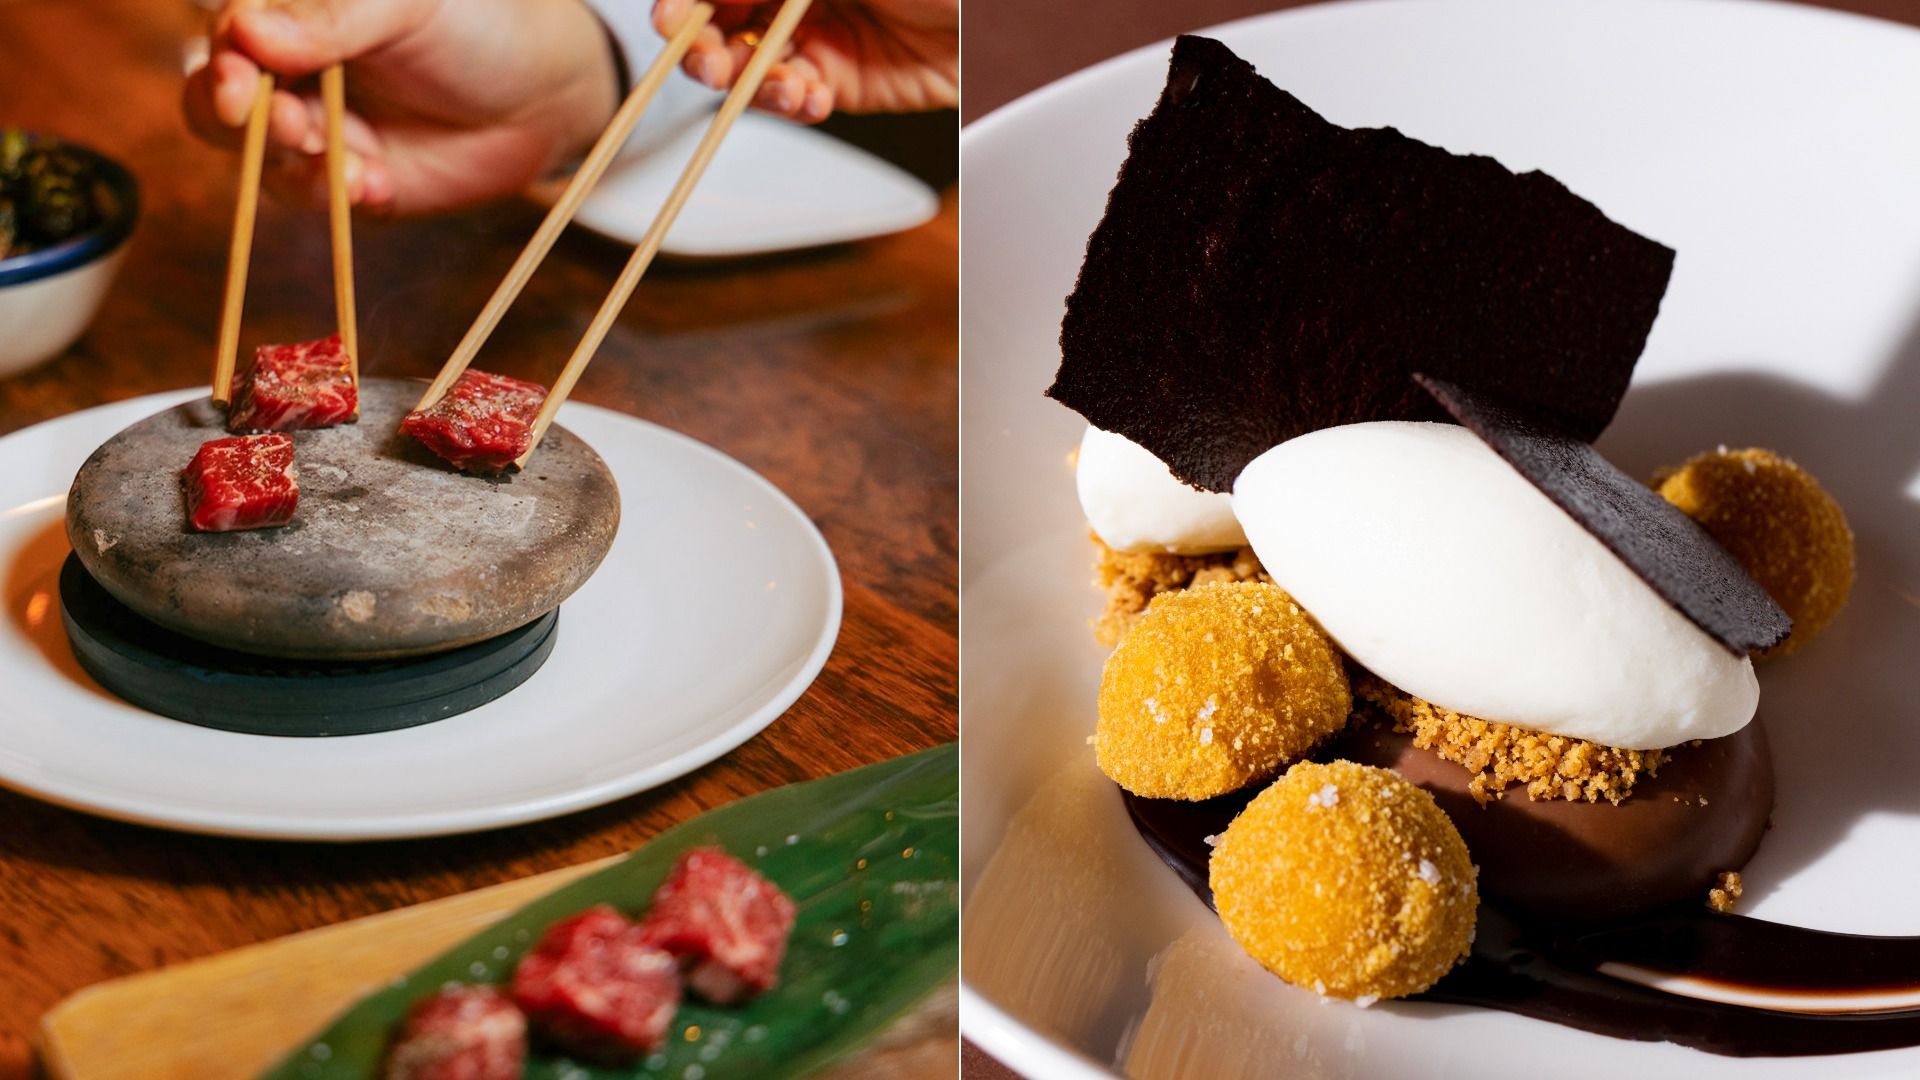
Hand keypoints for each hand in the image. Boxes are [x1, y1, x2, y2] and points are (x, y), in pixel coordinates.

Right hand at [183, 0, 619, 215]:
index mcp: (293, 18)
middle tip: (283, 121)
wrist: (547, 93)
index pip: (230, 39)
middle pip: (220, 105)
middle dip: (243, 119)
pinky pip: (319, 199)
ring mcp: (319, 135)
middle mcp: (292, 76)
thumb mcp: (408, 4)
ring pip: (262, 160)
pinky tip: (377, 183)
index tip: (241, 83)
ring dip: (292, 162)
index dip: (224, 63)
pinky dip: (338, 194)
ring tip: (343, 155)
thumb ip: (331, 17)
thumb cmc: (478, 25)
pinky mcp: (352, 186)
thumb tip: (247, 31)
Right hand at [652, 0, 957, 123]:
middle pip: (723, 18)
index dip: (688, 2)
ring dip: (748, 81)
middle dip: (706, 45)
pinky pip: (796, 96)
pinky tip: (809, 97)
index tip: (671, 20)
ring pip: (752, 62)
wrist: (1002, 23)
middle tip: (706, 64)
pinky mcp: (842, 80)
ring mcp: (818, 32)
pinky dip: (792, 103)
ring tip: (777, 85)